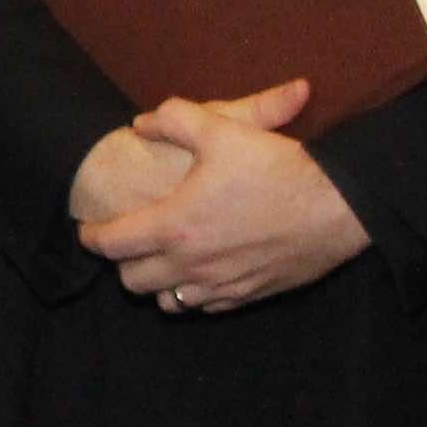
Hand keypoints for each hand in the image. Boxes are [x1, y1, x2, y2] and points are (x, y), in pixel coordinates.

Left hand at [79, 80, 365, 314]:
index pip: (112, 244)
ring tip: (162, 258)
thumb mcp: (223, 130)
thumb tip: (143, 122)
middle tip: (127, 240)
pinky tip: (202, 271)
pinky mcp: (247, 296)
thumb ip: (174, 119)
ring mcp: (219, 286)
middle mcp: (191, 266)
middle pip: (131, 281)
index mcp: (174, 227)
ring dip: (157, 282)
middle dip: (122, 262)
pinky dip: (194, 293)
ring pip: (167, 302)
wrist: (337, 208)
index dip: (91, 237)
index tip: (88, 229)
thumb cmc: (278, 169)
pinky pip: (205, 306)